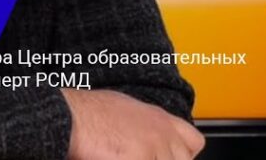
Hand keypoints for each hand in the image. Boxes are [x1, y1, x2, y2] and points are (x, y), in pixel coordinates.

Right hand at [61, 88, 204, 158]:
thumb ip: (143, 127)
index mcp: (160, 118)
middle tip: (139, 157)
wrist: (71, 116)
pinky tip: (117, 159)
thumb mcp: (125, 111)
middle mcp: (162, 132)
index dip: (183, 156)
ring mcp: (154, 147)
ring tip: (123, 156)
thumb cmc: (88, 113)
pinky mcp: (141, 158)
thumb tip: (142, 143)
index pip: (194, 142)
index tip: (171, 159)